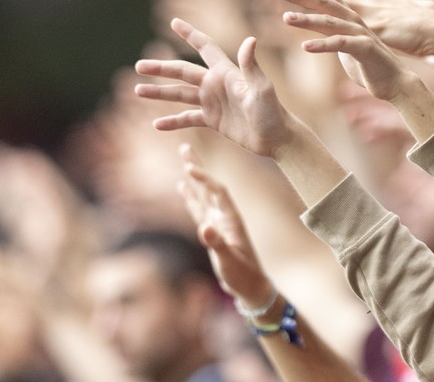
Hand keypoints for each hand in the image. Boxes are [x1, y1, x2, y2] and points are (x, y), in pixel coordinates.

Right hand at [134, 18, 293, 157]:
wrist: (277, 139)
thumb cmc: (273, 111)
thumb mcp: (261, 88)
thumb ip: (251, 65)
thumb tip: (250, 39)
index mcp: (225, 72)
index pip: (205, 47)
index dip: (190, 34)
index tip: (173, 21)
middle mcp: (216, 84)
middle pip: (183, 71)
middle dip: (161, 68)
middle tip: (138, 66)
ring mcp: (213, 103)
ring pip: (180, 95)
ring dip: (160, 93)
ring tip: (138, 91)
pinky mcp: (213, 121)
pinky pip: (188, 119)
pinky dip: (173, 121)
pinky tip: (156, 125)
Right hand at [177, 145, 271, 306]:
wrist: (251, 287)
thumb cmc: (243, 276)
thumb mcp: (229, 261)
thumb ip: (218, 244)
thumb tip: (205, 228)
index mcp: (231, 219)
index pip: (217, 191)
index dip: (204, 179)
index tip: (189, 167)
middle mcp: (224, 215)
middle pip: (209, 185)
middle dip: (197, 167)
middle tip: (184, 147)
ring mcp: (217, 221)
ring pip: (201, 193)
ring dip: (192, 176)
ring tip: (183, 157)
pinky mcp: (211, 229)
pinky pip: (197, 208)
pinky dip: (189, 195)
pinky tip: (182, 186)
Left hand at [274, 0, 416, 102]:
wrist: (397, 81)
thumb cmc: (372, 60)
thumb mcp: (348, 41)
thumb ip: (334, 28)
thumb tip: (323, 22)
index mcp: (349, 13)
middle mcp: (354, 18)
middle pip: (324, 0)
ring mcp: (360, 31)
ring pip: (329, 21)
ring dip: (307, 20)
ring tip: (286, 18)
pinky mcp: (365, 47)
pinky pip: (340, 44)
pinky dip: (322, 45)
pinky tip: (304, 46)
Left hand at [280, 0, 433, 58]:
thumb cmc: (429, 22)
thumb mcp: (414, 6)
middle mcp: (367, 2)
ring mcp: (368, 18)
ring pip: (330, 10)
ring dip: (305, 5)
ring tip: (282, 1)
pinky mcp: (372, 36)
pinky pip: (343, 41)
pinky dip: (324, 44)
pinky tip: (305, 46)